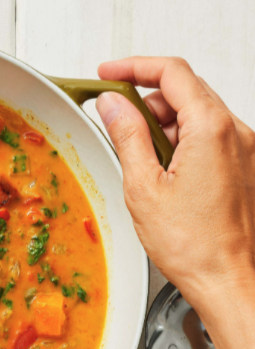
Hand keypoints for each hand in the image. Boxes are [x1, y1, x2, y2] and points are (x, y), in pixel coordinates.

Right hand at [95, 56, 254, 315]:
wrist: (230, 281)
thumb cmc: (195, 246)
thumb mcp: (143, 186)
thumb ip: (127, 135)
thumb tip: (113, 104)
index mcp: (212, 129)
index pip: (171, 72)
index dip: (134, 67)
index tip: (108, 74)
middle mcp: (237, 133)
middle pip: (186, 91)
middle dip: (146, 99)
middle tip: (114, 119)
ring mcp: (246, 150)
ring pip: (199, 115)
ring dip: (164, 124)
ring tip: (140, 160)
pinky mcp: (246, 167)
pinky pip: (211, 138)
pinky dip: (183, 142)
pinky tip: (163, 173)